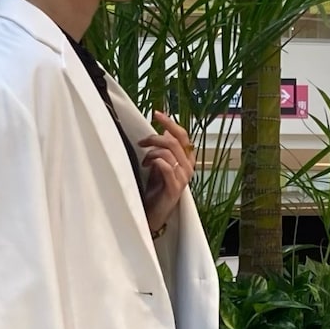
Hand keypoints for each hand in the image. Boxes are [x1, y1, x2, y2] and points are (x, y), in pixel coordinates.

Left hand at [139, 111, 195, 237]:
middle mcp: (188, 167)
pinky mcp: (174, 188)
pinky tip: (147, 165)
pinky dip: (154, 161)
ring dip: (151, 153)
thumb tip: (165, 130)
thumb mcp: (159, 165)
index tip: (156, 114)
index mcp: (186, 160)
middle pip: (173, 141)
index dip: (170, 122)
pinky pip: (165, 166)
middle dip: (154, 138)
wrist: (153, 214)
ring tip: (144, 161)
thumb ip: (164, 149)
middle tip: (141, 143)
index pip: (182, 135)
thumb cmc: (155, 191)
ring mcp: (183, 178)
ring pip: (168, 152)